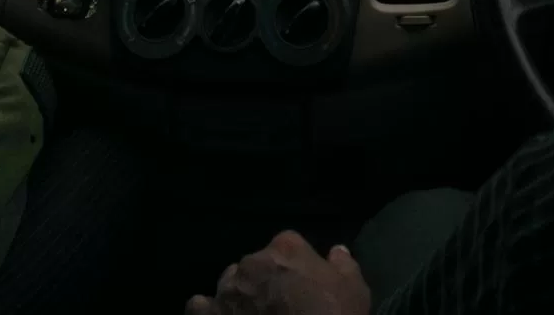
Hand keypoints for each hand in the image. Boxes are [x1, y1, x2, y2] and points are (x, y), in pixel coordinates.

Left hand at [185, 230, 370, 314]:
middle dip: (265, 279)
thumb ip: (345, 266)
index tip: (302, 285)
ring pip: (229, 282)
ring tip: (249, 314)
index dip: (296, 266)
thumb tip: (337, 250)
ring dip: (238, 293)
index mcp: (286, 247)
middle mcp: (252, 260)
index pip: (288, 245)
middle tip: (278, 305)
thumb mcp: (355, 292)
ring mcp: (228, 289)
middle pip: (257, 263)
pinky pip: (199, 306)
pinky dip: (207, 310)